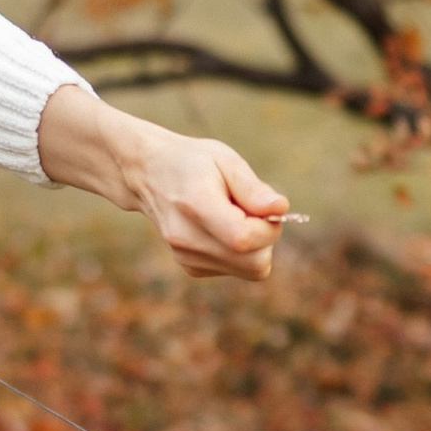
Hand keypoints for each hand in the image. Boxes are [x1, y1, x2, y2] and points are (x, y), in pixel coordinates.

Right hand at [37, 84, 289, 282]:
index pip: (244, 239)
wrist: (150, 174)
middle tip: (251, 210)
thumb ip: (253, 188)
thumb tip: (280, 209)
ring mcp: (187, 257)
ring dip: (253, 245)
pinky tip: (221, 227)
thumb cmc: (192, 162)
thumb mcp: (225, 160)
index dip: (268, 228)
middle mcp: (187, 239)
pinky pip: (236, 269)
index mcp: (195, 206)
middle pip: (255, 264)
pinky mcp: (191, 267)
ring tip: (232, 216)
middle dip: (266, 239)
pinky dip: (239, 252)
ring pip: (249, 270)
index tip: (266, 207)